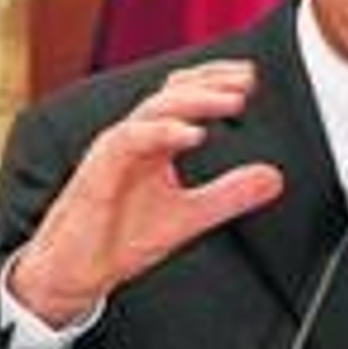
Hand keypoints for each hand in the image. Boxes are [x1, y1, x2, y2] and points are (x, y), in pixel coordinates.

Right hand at [9, 60, 284, 324]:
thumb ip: (229, 195)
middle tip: (247, 81)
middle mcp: (134, 139)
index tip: (251, 78)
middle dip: (211, 82)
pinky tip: (194, 133)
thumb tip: (272, 178)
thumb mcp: (191, 215)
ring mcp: (115, 150)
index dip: (216, 81)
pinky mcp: (98, 169)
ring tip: (231, 101)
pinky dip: (163, 132)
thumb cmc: (119, 238)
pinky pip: (130, 139)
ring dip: (195, 101)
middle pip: (172, 93)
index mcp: (153, 143)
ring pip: (154, 109)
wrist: (75, 270)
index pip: (184, 96)